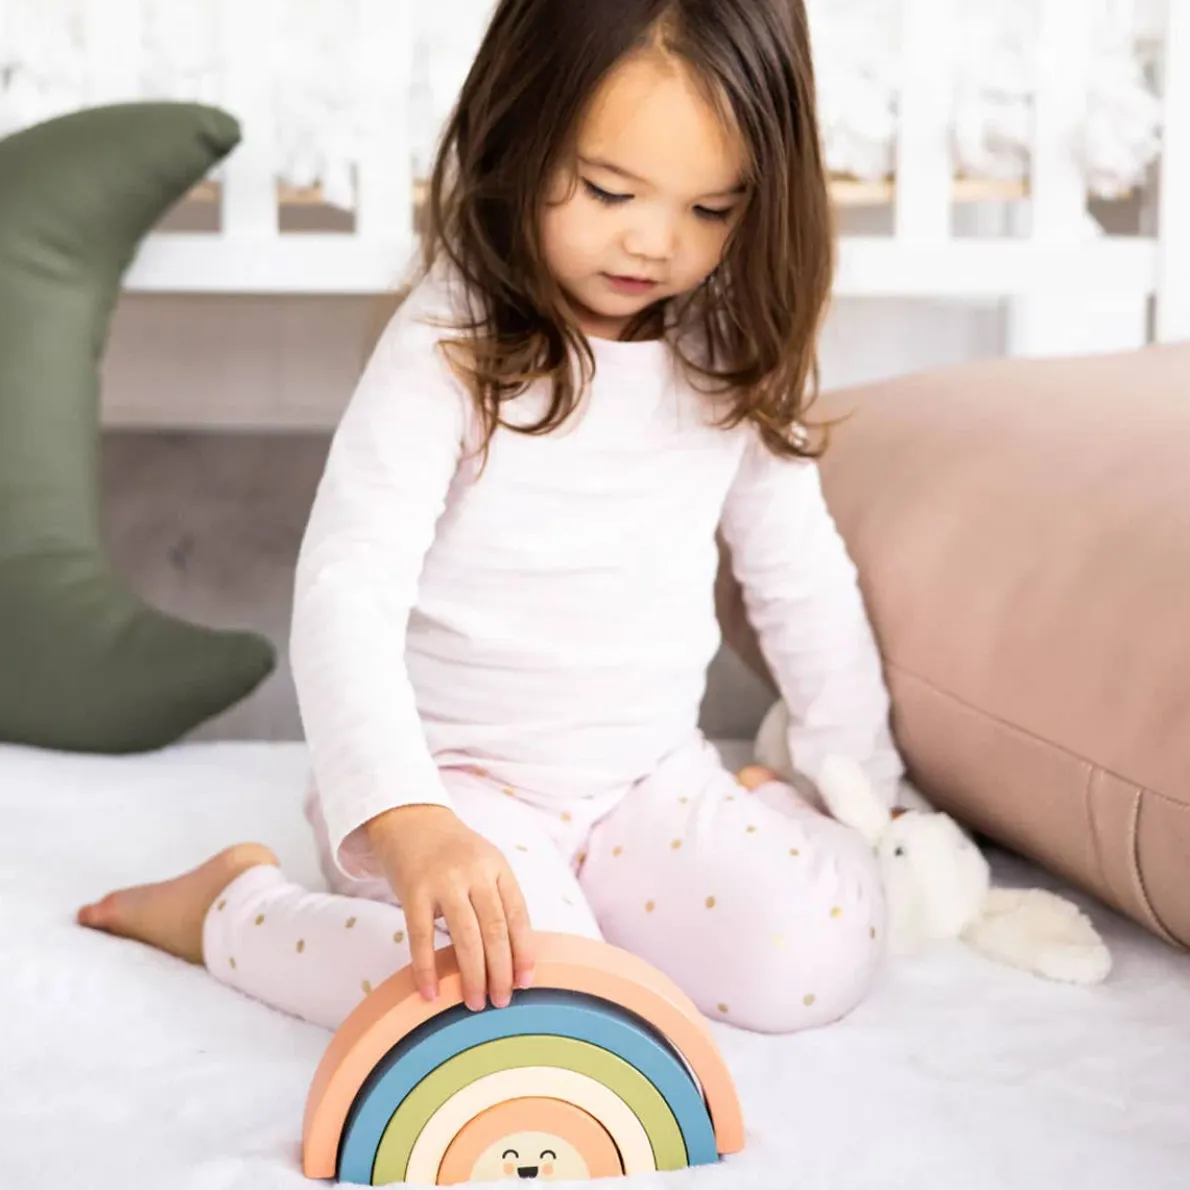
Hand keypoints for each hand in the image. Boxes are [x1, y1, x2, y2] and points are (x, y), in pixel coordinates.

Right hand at [365, 804, 535, 1010]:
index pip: (517, 914)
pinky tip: (430, 993)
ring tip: (475, 1003)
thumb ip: (497, 898)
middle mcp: (474, 872)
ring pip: (465, 935)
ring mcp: (443, 881)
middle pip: (494, 929)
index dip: (524, 950)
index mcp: (497, 867)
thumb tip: (512, 956)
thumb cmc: (453, 852)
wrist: (411, 819)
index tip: (527, 982)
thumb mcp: (484, 863)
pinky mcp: (413, 891)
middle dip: (500, 970)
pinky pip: (421, 936)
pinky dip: (426, 968)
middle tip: (501, 1001)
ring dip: (473, 974)